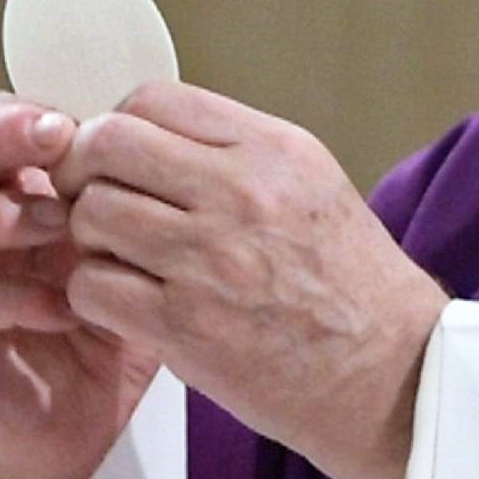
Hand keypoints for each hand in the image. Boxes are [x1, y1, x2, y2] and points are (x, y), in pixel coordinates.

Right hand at [0, 95, 159, 478]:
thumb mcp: (125, 258)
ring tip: (54, 221)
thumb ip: (120, 203)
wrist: (88, 432)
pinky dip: (2, 297)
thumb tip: (148, 137)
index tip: (78, 119)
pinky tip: (60, 304)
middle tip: (55, 137)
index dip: (20, 114)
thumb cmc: (105, 337)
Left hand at [55, 84, 446, 478]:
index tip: (120, 161)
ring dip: (91, 240)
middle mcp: (240, 194)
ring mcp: (210, 260)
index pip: (153, 98)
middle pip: (107, 144)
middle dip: (86, 173)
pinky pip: (93, 286)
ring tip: (122, 262)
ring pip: (91, 214)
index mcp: (272, 151)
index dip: (118, 126)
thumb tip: (153, 139)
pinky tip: (126, 306)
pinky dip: (94, 296)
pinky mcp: (185, 326)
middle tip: (96, 204)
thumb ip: (238, 156)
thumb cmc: (353, 291)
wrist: (393, 379)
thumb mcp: (313, 189)